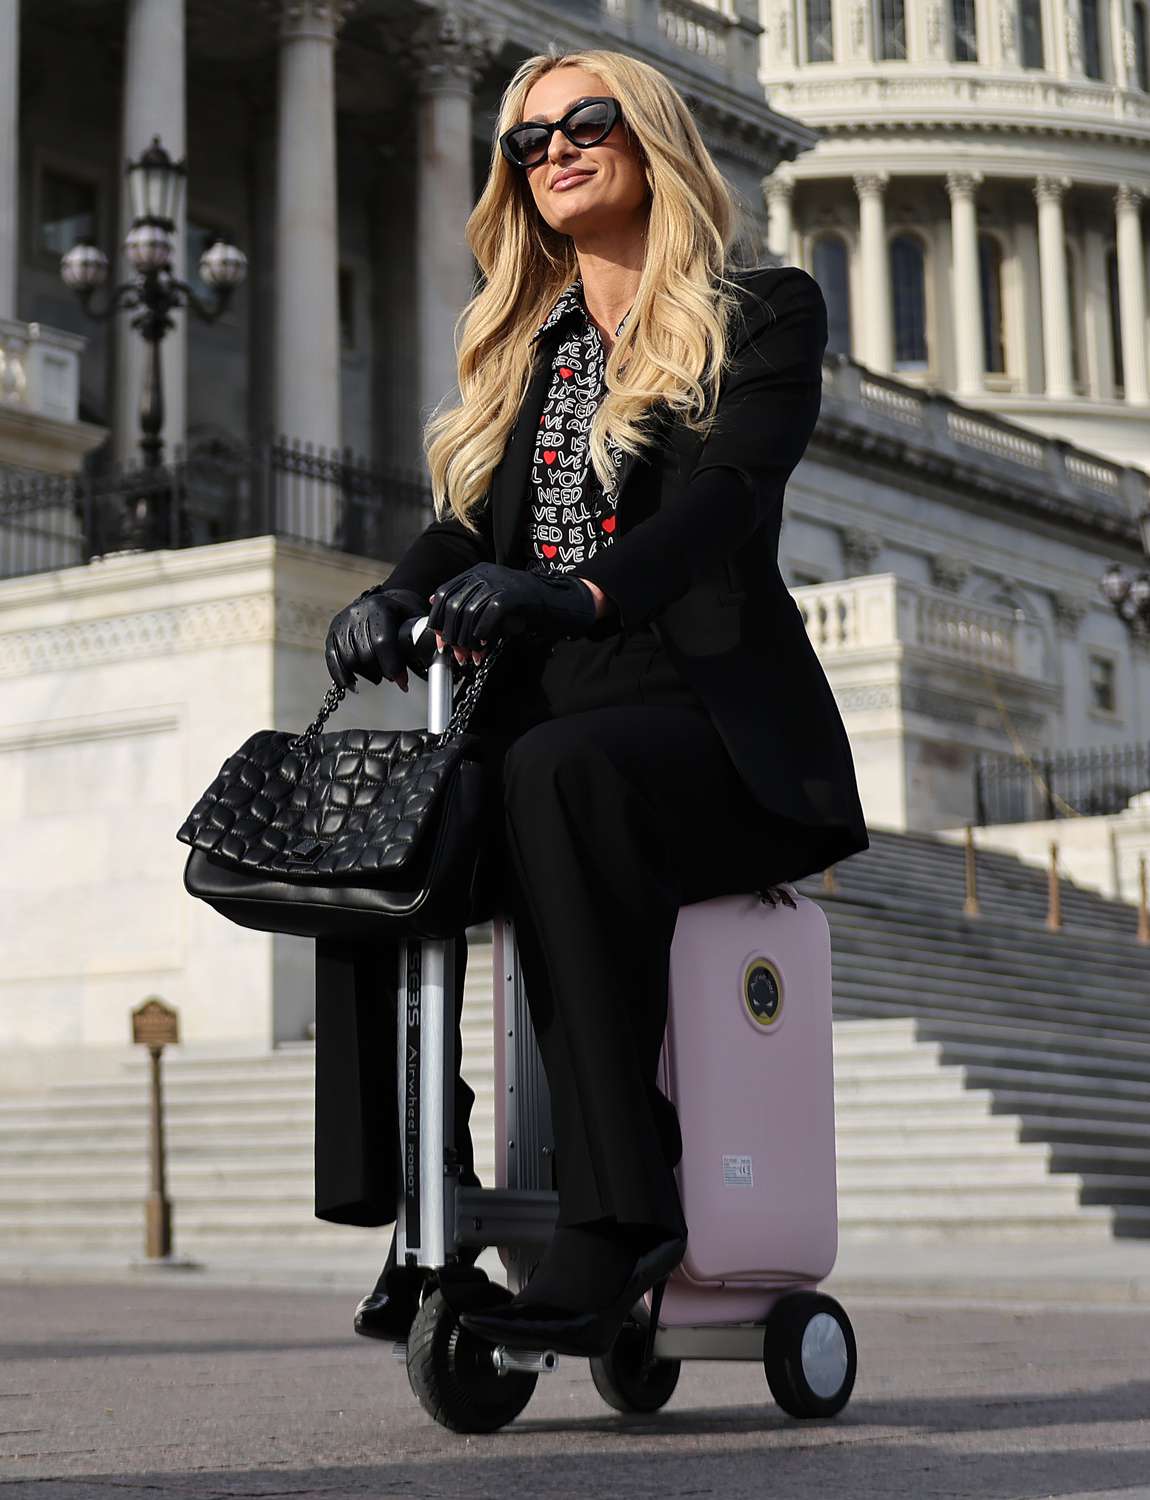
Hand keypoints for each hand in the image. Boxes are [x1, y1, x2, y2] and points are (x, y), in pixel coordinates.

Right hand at [324, 586, 423, 690]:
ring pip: (350, 660)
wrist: (384, 602)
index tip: (402, 682)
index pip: (382, 641)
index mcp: (380, 607)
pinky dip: (341, 675)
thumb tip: (422, 664)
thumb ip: (418, 639)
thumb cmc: (402, 615)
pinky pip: (332, 659)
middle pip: (365, 654)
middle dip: (381, 672)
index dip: (392, 665)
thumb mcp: (414, 619)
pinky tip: (351, 684)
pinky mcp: (332, 633)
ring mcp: (341, 623)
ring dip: (365, 674)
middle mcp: (357, 613)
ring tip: (377, 676)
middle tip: (392, 677)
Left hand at [427, 562, 598, 652]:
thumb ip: (468, 605)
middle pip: (453, 605)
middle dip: (451, 634)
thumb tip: (438, 619)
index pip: (444, 593)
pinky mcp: (511, 596)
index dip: (438, 619)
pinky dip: (483, 634)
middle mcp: (484, 574)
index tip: (440, 641)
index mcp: (477, 573)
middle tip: (457, 654)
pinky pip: (488, 616)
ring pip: (468, 613)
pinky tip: (486, 645)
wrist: (558, 601)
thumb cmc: (524, 606)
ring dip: (467, 640)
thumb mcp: (492, 602)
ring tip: (472, 655)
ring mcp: (499, 583)